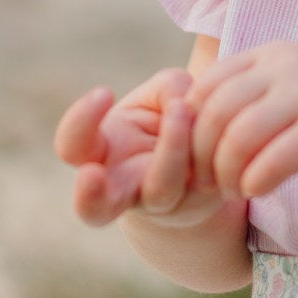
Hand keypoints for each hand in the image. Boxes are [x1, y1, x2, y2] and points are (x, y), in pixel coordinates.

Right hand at [53, 68, 229, 228]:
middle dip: (88, 197)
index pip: (73, 145)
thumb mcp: (161, 95)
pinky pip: (206, 175)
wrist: (203, 162)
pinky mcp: (202, 200)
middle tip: (91, 175)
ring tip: (182, 106)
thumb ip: (169, 88)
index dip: (80, 122)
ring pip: (161, 189)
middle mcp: (125, 187)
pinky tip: (223, 120)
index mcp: (103, 152)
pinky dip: (215, 140)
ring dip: (171, 146)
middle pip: (95, 208)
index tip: (104, 92)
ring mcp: (163, 200)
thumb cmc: (167, 121)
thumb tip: (184, 100)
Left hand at [185, 41, 297, 198]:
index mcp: (272, 55)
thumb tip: (193, 120)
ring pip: (239, 136)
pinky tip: (258, 191)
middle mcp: (287, 68)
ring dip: (226, 172)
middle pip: (217, 111)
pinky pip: (272, 161)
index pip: (208, 83)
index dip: (191, 124)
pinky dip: (255, 182)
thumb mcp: (291, 87)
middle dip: (203, 153)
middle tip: (209, 182)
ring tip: (233, 190)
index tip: (196, 155)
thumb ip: (250, 94)